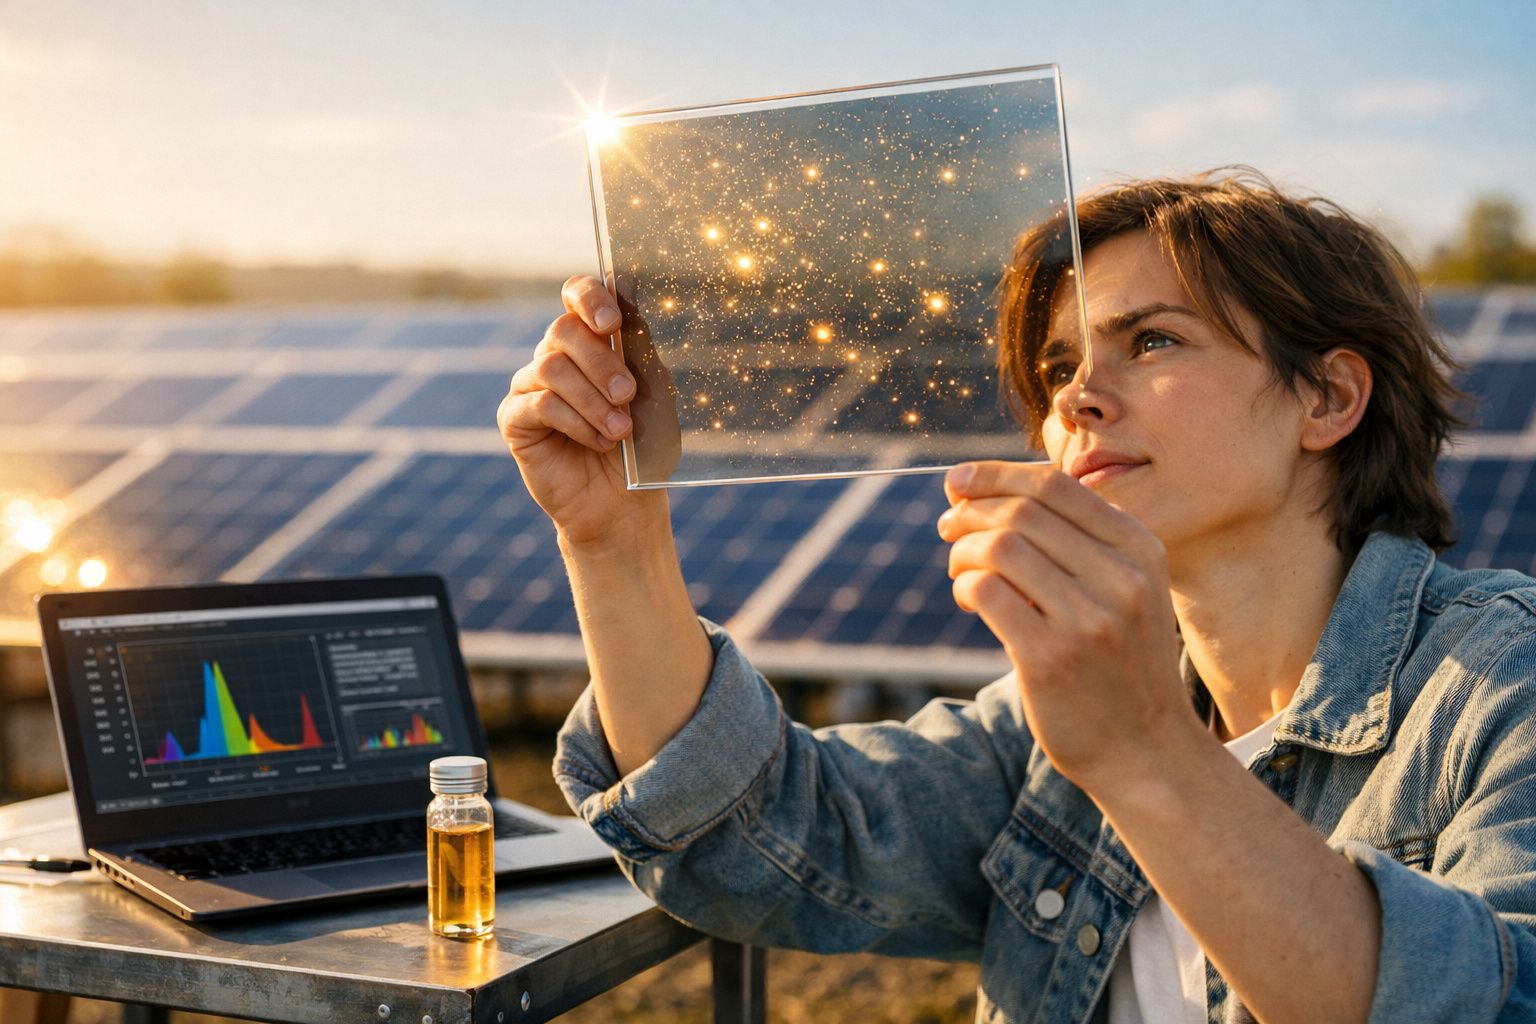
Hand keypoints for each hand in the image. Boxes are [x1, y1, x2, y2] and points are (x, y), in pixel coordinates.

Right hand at [498, 275, 678, 547]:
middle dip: (601, 363)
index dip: (589, 298)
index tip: (612, 322)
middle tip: (628, 395)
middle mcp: (555, 355)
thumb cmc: (641, 446)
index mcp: (590, 341)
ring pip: (551, 369)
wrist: (621, 502)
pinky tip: (598, 442)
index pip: (577, 295)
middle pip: (562, 331)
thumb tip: (636, 328)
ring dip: (593, 401)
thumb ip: (639, 361)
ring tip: (620, 431)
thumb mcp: (651, 399)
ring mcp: (529, 385)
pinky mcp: (514, 418)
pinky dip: (576, 423)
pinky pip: (539, 405)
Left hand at [938, 461, 1190, 792]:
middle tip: (947, 528)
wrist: (1146, 751)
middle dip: (969, 512)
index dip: (995, 475)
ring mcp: (1088, 619)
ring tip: (959, 570)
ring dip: (963, 551)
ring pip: (999, 547)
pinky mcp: (1050, 658)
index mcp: (1140, 549)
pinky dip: (965, 586)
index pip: (1056, 485)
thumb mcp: (1125, 589)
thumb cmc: (1119, 664)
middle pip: (1021, 512)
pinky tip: (968, 599)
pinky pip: (987, 592)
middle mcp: (1121, 578)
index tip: (957, 482)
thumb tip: (981, 491)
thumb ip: (1074, 540)